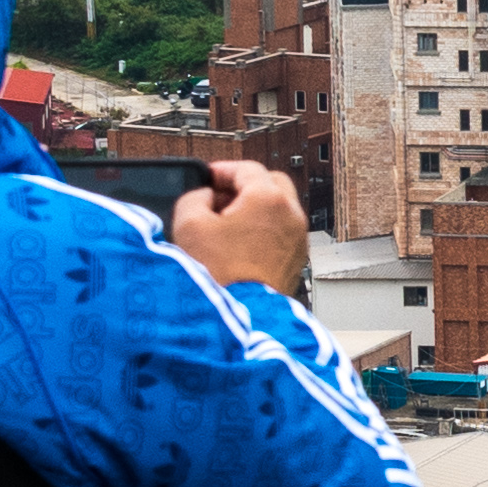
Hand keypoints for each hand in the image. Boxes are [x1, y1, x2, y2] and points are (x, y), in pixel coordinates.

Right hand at [169, 159, 310, 300]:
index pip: (247, 169)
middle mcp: (291, 215)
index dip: (222, 170)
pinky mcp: (297, 260)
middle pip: (270, 184)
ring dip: (254, 209)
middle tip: (218, 197)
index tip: (208, 178)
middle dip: (243, 186)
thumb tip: (205, 197)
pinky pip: (281, 233)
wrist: (242, 318)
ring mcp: (298, 239)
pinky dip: (263, 230)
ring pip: (278, 209)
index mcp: (269, 199)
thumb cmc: (220, 276)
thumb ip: (194, 197)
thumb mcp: (189, 225)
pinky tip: (238, 245)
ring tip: (224, 224)